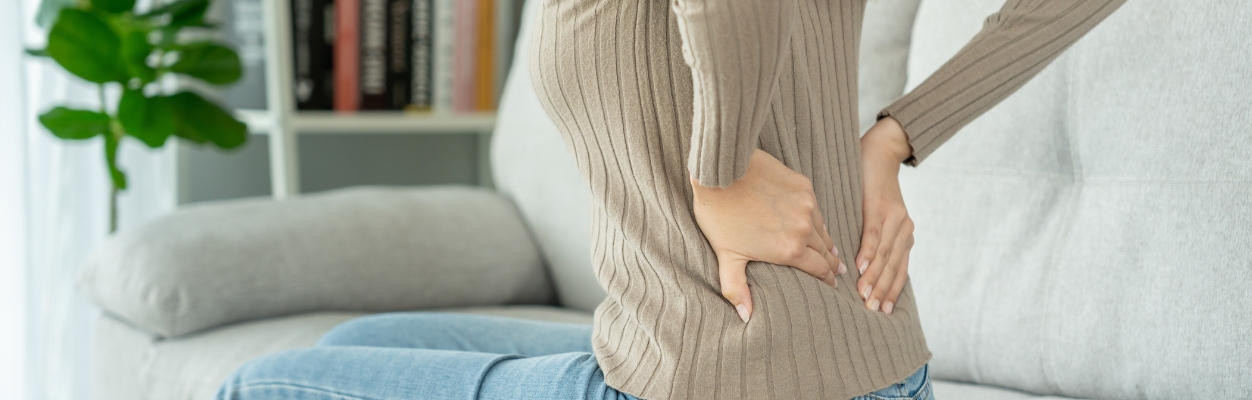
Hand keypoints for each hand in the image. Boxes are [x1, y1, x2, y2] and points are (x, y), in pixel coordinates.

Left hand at [692, 149, 844, 323]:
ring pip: (823, 229)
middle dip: (831, 263)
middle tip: (837, 272)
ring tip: (830, 250)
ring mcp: (806, 204)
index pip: (819, 269)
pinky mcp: (803, 185)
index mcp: (790, 250)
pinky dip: (816, 219)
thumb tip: (746, 316)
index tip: (833, 286)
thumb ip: (736, 289)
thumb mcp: (726, 256)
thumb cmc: (719, 214)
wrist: (720, 170)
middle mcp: (804, 228)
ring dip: (825, 241)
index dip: (827, 280)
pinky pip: (816, 208)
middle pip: (826, 251)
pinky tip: (814, 223)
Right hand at [856, 117, 914, 314]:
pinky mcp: (880, 206)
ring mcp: (894, 217)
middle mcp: (904, 228)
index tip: (881, 311)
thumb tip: (861, 267)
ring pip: (885, 254)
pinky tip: (859, 266)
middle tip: (871, 311)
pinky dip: (868, 251)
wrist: (881, 151)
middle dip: (882, 291)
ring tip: (864, 295)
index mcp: (904, 235)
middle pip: (893, 267)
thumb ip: (876, 240)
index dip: (890, 291)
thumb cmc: (874, 187)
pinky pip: (874, 234)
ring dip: (874, 277)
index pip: (898, 270)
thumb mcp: (879, 217)